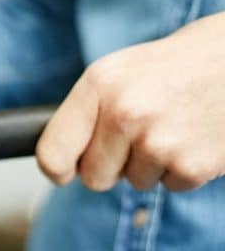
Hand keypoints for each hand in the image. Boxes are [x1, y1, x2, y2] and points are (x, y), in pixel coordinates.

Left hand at [36, 12, 224, 191]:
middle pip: (94, 177)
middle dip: (114, 165)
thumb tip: (58, 160)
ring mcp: (158, 141)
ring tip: (176, 125)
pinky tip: (198, 136)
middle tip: (142, 134)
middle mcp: (124, 113)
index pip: (52, 153)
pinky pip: (173, 186)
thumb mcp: (123, 70)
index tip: (63, 172)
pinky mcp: (192, 165)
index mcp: (99, 84)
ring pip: (136, 182)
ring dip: (154, 164)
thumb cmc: (181, 64)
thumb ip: (91, 111)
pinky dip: (185, 168)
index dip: (57, 169)